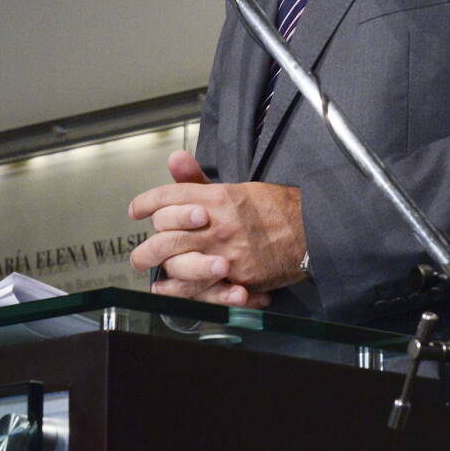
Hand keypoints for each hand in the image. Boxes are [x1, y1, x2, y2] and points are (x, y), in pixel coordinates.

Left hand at [127, 150, 306, 307]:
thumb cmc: (276, 209)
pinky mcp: (236, 277)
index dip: (146, 203)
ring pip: (177, 262)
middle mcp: (218, 224)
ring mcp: (226, 252)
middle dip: (146, 245)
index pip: (169, 197)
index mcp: (218, 198)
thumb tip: (175, 159)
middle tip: (138, 253)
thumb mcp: (237, 187)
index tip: (137, 210)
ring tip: (148, 269)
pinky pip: (199, 287)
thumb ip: (200, 180)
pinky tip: (166, 290)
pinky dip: (179, 291)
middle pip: (166, 234)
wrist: (312, 231)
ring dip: (158, 267)